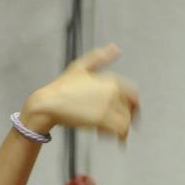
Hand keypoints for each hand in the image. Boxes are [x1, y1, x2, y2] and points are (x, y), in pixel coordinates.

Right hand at [22, 44, 139, 140]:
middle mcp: (112, 92)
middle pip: (130, 110)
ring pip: (125, 122)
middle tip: (119, 129)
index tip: (133, 115)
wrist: (50, 102)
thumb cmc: (62, 85)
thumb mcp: (81, 66)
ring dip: (120, 130)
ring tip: (109, 134)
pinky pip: (117, 131)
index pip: (133, 94)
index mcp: (111, 80)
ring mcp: (107, 107)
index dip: (135, 106)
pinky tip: (102, 136)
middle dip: (127, 120)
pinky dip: (113, 136)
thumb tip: (116, 48)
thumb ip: (100, 58)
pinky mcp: (100, 120)